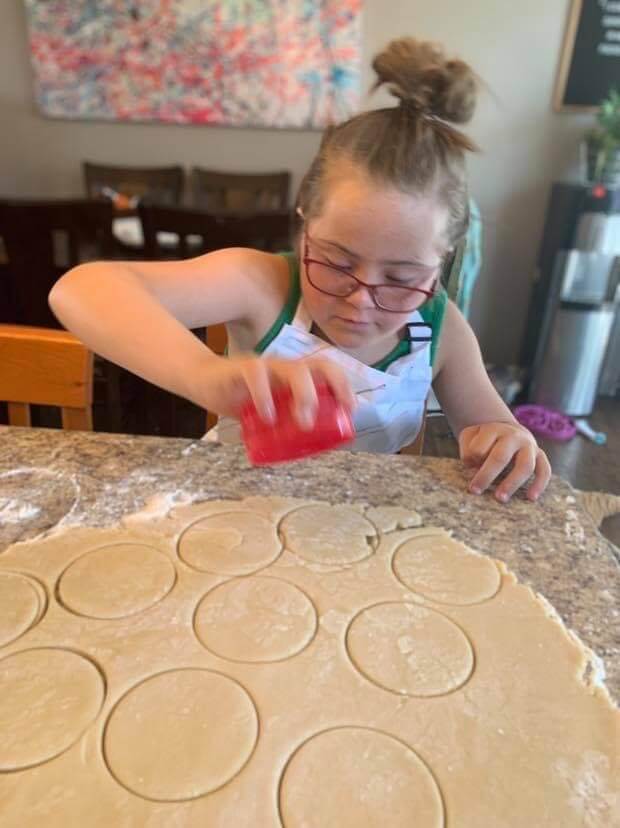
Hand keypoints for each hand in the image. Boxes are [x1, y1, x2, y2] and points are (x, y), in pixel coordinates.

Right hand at [199, 354, 355, 427]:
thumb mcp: (269, 411)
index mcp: (295, 376)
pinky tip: (267, 416)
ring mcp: (266, 366)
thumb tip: (312, 450)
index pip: (328, 370)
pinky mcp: (242, 369)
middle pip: (318, 366)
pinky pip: (257, 375)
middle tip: (329, 418)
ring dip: (305, 395)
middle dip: (332, 389)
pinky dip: (265, 396)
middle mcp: (285, 367)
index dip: (344, 386)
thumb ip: (286, 423)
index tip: (350, 410)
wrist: (203, 381)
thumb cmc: (241, 398)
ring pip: (294, 369)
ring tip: (303, 422)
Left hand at [458, 422, 550, 502]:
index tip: (467, 469)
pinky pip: (544, 470)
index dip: (471, 460)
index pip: (479, 448)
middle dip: (487, 475)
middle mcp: (514, 436)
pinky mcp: (540, 455)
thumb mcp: (470, 437)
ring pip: (524, 466)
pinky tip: (531, 498)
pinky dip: (539, 484)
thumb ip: (468, 450)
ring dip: (512, 483)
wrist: (508, 430)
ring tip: (500, 499)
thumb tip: (475, 469)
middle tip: (476, 491)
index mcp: (493, 429)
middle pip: (500, 457)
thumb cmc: (484, 439)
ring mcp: (529, 445)